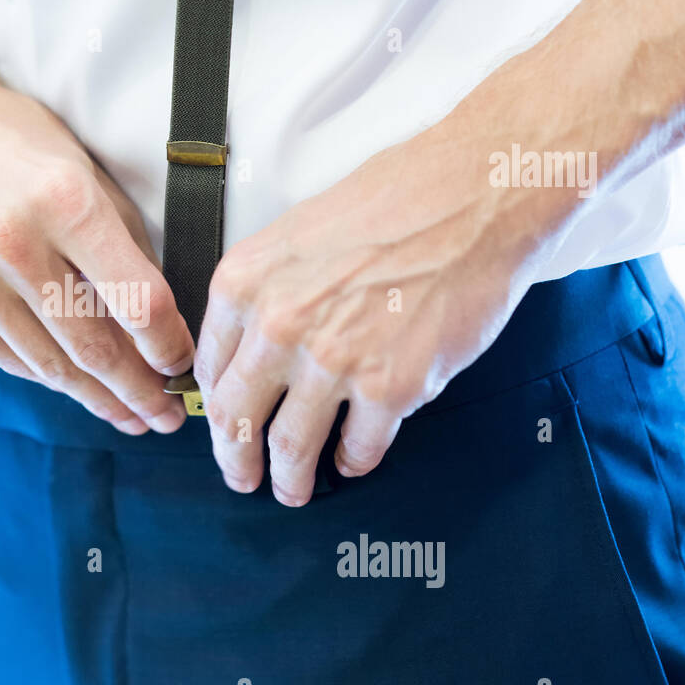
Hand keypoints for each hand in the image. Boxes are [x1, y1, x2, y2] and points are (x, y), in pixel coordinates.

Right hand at [0, 67, 194, 434]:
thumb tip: (159, 313)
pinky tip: (76, 388)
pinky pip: (7, 358)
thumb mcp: (81, 166)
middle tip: (166, 417)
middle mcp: (14, 244)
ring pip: (50, 364)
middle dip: (140, 391)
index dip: (170, 344)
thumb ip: (120, 239)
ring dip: (97, 398)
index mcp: (65, 201)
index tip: (184, 364)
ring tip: (129, 415)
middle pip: (95, 345)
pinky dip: (47, 377)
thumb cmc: (7, 137)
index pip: (138, 300)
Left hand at [195, 122, 572, 504]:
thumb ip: (267, 291)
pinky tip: (353, 460)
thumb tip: (254, 345)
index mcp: (246, 283)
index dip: (215, 404)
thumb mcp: (297, 233)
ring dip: (289, 478)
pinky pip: (360, 446)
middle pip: (237, 417)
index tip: (222, 422)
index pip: (211, 366)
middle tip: (240, 475)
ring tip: (290, 490)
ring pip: (291, 445)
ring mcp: (333, 361)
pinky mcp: (391, 387)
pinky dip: (355, 461)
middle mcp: (278, 326)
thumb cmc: (396, 199)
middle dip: (235, 457)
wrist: (474, 195)